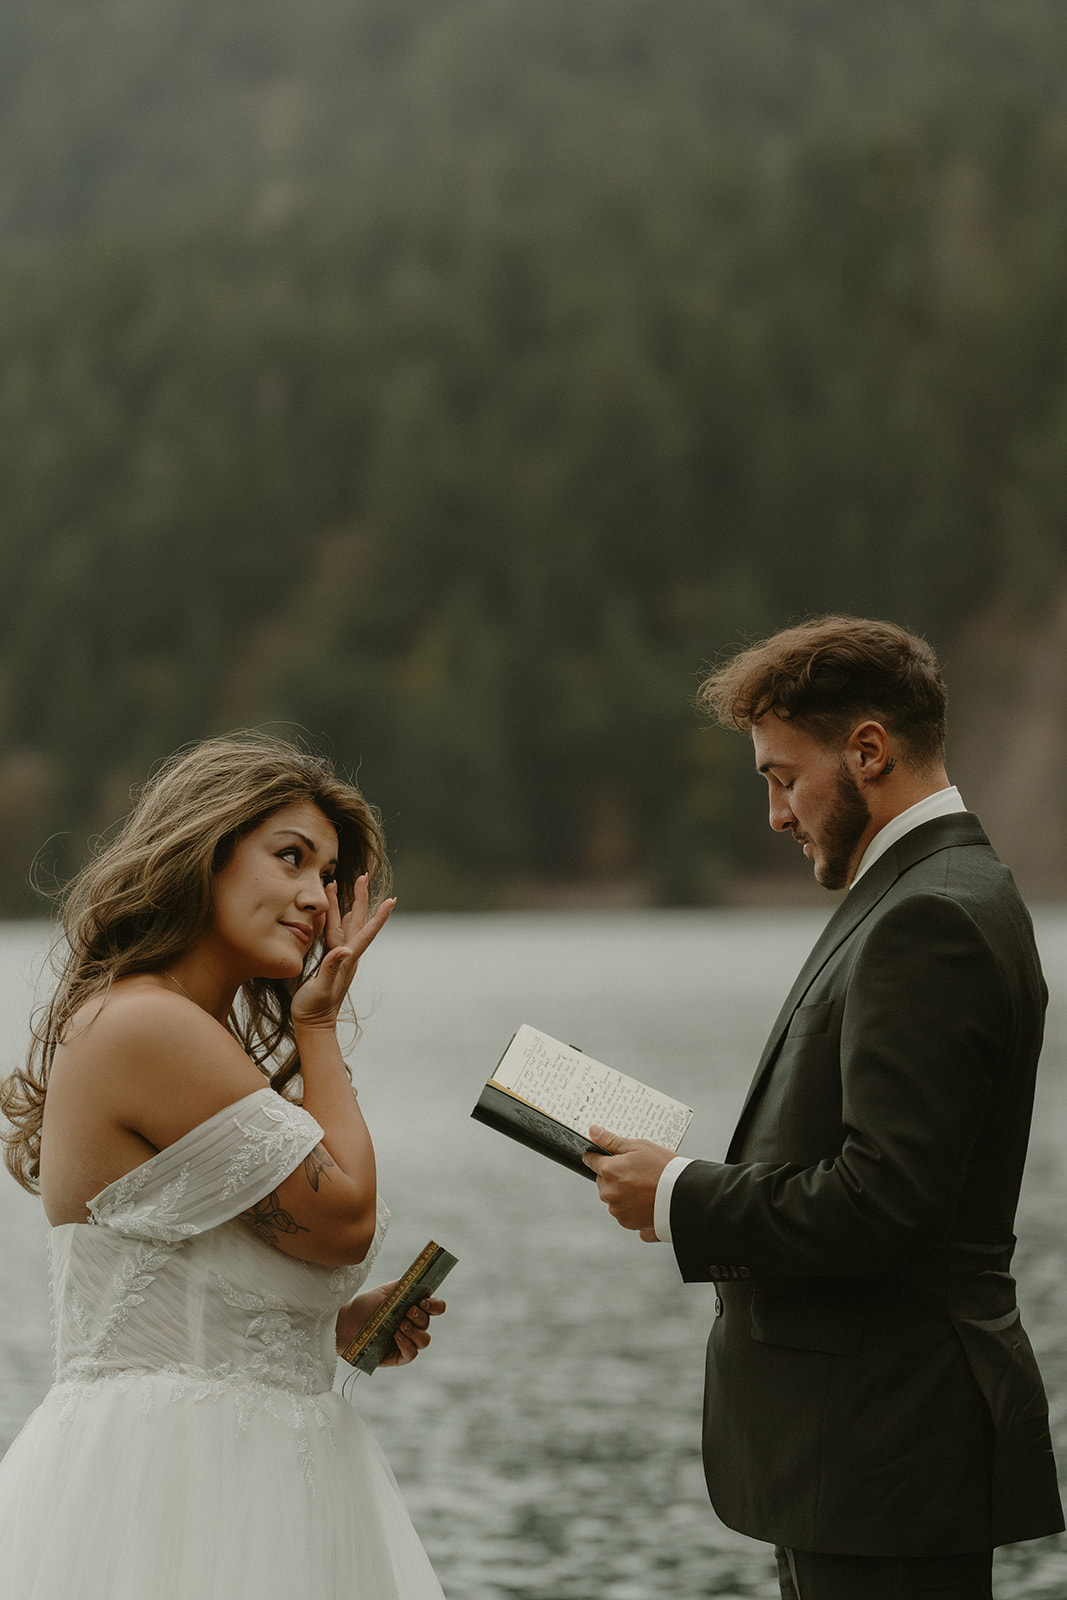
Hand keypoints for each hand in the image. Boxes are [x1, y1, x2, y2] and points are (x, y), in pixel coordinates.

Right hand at [291, 875, 395, 1028]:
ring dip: (344, 904)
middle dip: (359, 898)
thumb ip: (332, 968)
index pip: (366, 932)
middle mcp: (347, 955)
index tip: (392, 900)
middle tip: (363, 876)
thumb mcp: (322, 988)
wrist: (313, 1023)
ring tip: (343, 885)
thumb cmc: (315, 1008)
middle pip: (356, 921)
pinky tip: (334, 912)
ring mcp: (339, 957)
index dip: (379, 916)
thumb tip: (344, 950)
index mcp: (348, 959)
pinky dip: (333, 918)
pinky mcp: (329, 961)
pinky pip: (333, 933)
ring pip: (343, 924)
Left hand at [336, 1281, 445, 1366]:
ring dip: (415, 1332)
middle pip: (428, 1322)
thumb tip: (419, 1277)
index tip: (424, 1301)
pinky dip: (407, 1344)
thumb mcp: (384, 1292)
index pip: (436, 1307)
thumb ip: (403, 1285)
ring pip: (424, 1340)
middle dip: (419, 1316)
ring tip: (400, 1326)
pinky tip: (396, 1336)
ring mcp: (407, 1342)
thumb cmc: (365, 1306)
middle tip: (407, 1311)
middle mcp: (413, 1325)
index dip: (435, 1305)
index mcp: (413, 1307)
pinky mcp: (399, 1356)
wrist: (346, 1324)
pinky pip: (412, 1354)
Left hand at [582, 1125, 675, 1240]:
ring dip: (622, 1193)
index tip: (605, 1156)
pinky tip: (647, 1200)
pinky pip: (625, 1212)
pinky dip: (632, 1207)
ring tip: (644, 1186)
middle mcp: (610, 1193)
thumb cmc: (664, 1168)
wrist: (685, 1195)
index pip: (591, 1161)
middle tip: (636, 1171)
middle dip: (614, 1176)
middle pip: (603, 1181)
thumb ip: (612, 1140)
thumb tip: (593, 1131)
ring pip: (614, 1198)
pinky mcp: (629, 1223)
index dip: (598, 1156)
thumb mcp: (639, 1146)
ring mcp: (618, 1210)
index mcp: (609, 1171)